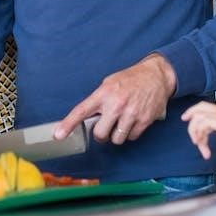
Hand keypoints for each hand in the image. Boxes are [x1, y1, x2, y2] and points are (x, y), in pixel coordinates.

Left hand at [55, 54, 174, 145]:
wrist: (156, 76)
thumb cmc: (130, 79)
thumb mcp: (109, 83)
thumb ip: (99, 100)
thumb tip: (88, 117)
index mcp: (103, 93)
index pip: (82, 111)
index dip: (68, 124)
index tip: (58, 135)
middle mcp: (116, 104)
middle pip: (100, 134)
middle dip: (101, 134)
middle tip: (106, 126)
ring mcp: (131, 113)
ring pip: (116, 139)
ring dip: (117, 135)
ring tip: (121, 122)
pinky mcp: (144, 120)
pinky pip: (131, 137)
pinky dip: (130, 133)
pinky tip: (133, 121)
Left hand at [181, 101, 215, 158]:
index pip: (209, 106)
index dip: (197, 111)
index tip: (190, 119)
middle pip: (201, 106)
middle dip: (190, 114)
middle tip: (184, 122)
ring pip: (199, 118)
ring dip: (195, 133)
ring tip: (200, 147)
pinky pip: (204, 124)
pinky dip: (200, 137)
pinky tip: (205, 149)